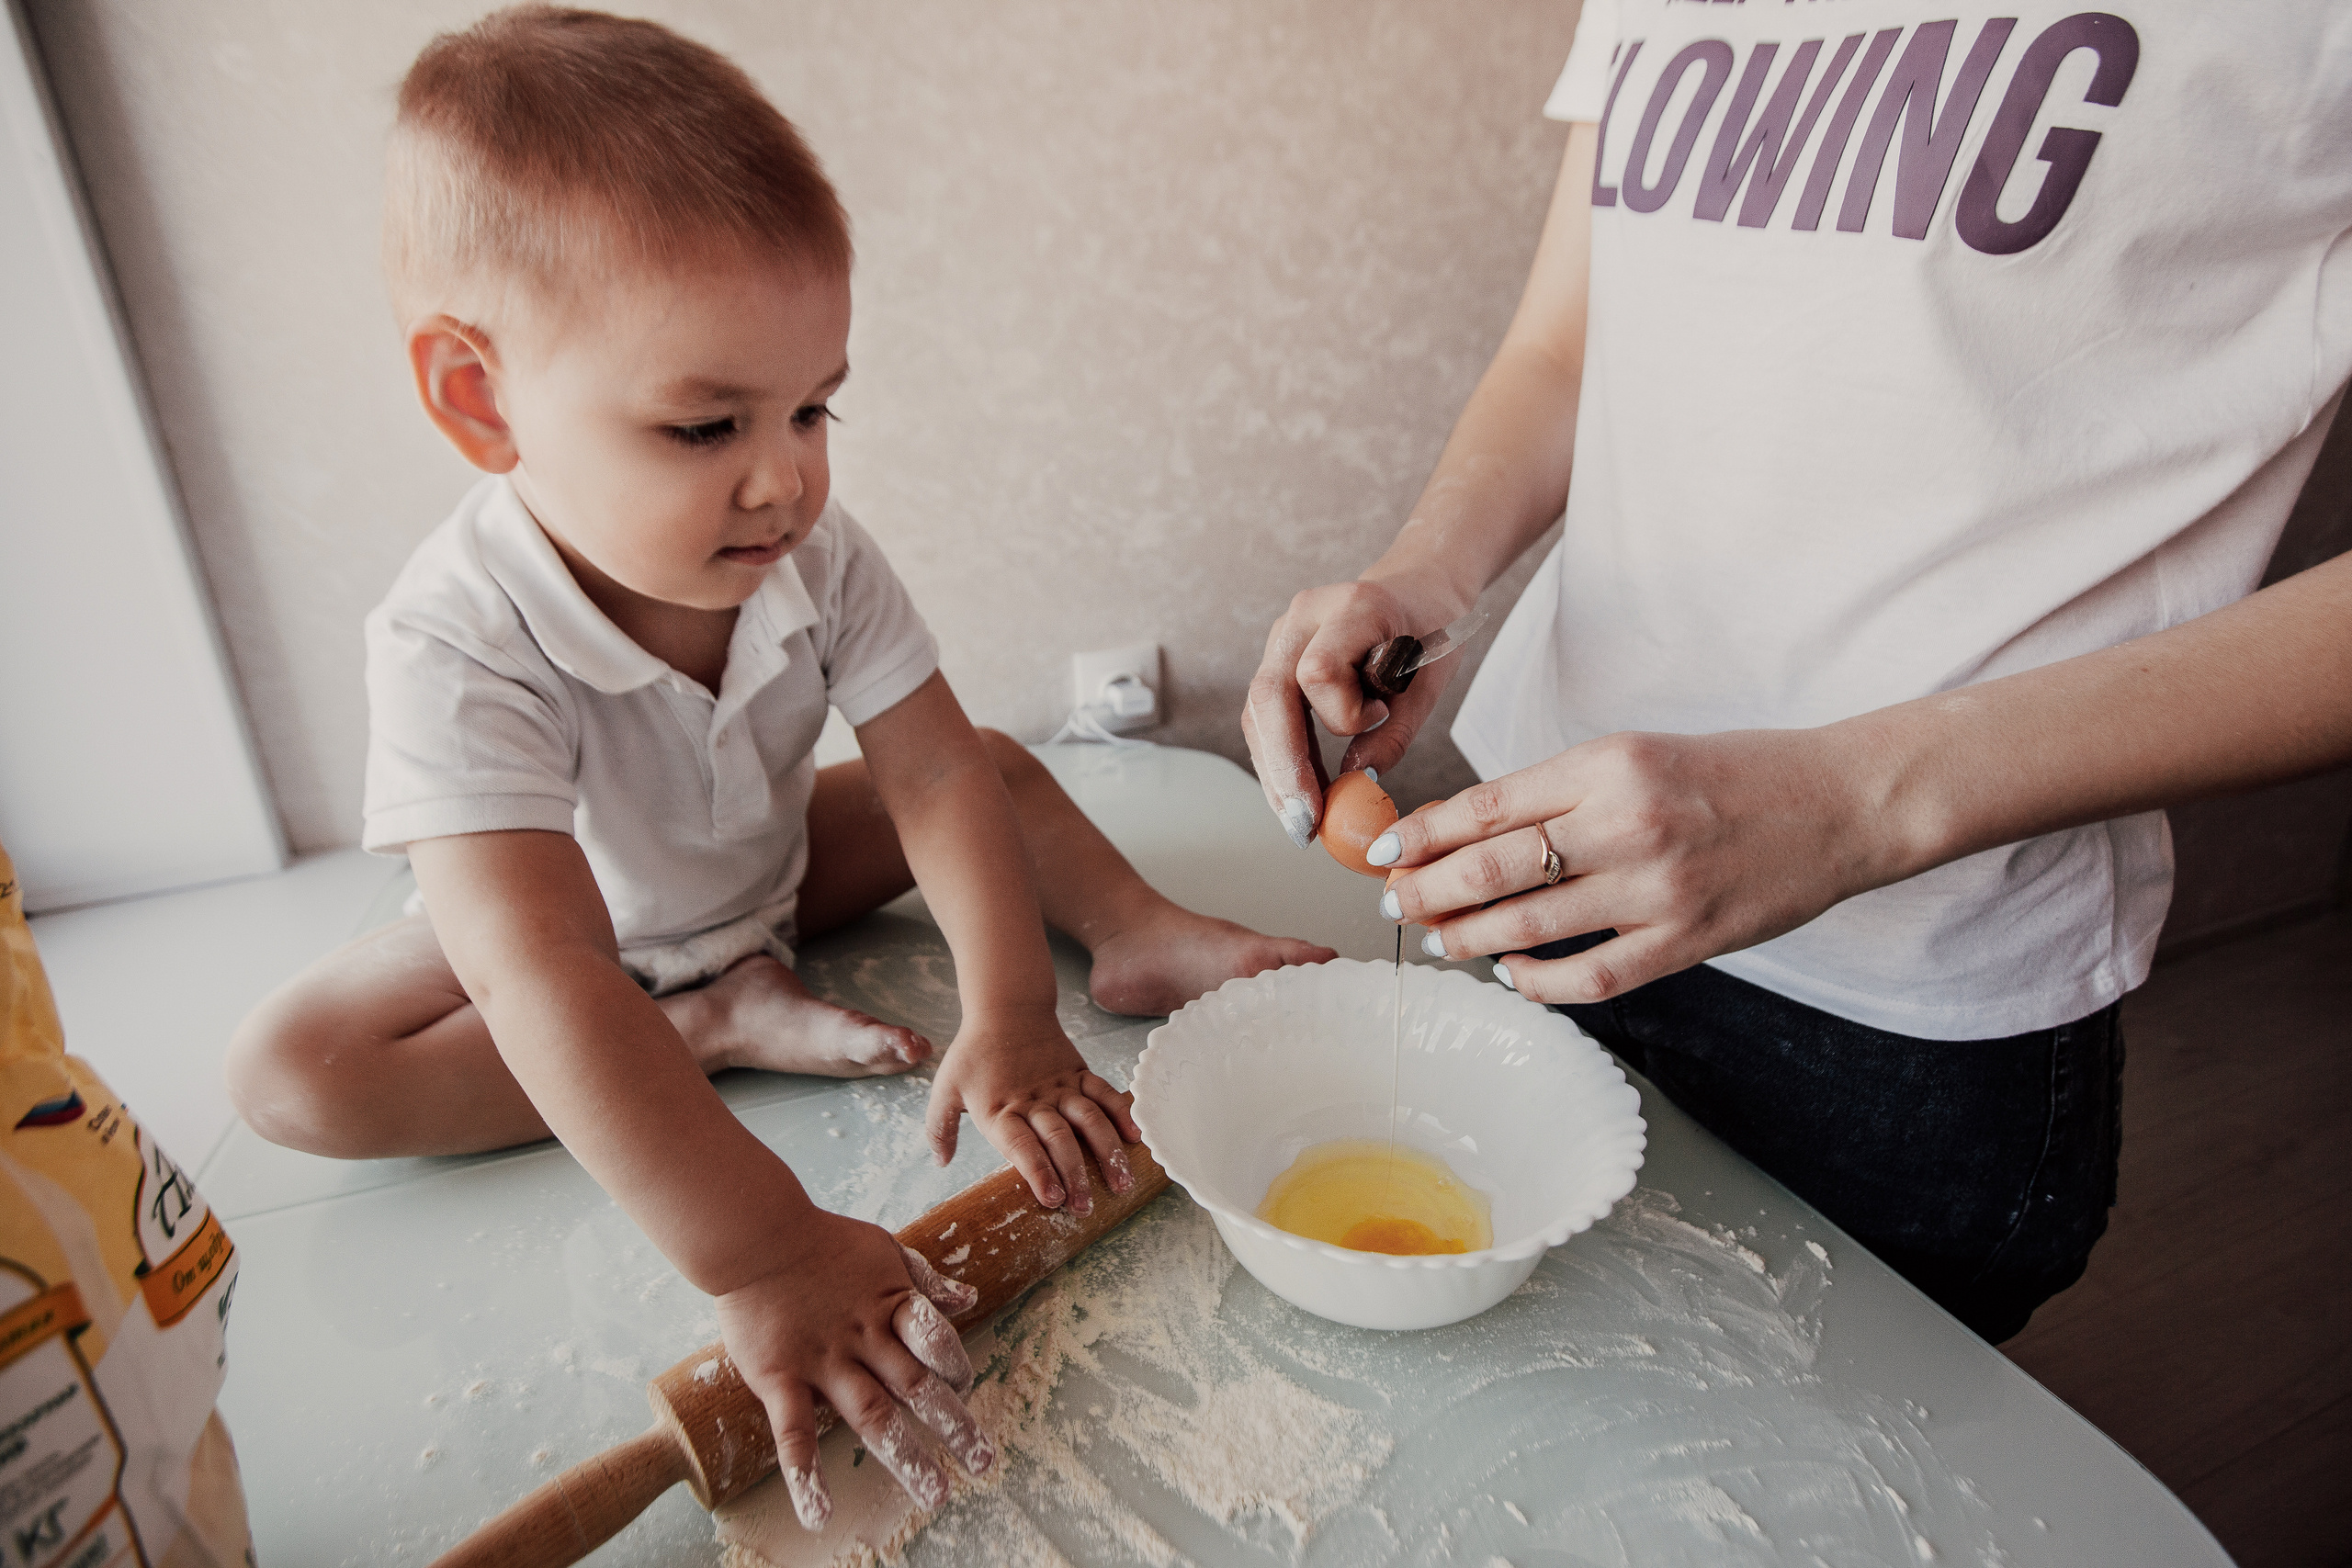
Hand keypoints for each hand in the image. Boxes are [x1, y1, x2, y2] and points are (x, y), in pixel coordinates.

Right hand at [716, 1210, 990, 1530]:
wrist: (755, 1233)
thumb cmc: (821, 1241)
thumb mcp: (884, 1249)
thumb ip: (925, 1279)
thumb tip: (969, 1300)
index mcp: (890, 1305)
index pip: (936, 1342)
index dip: (956, 1365)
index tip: (966, 1386)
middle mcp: (864, 1339)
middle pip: (917, 1387)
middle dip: (954, 1424)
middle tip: (983, 1462)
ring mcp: (824, 1362)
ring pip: (872, 1416)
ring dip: (907, 1456)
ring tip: (936, 1494)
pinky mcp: (780, 1377)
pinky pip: (794, 1433)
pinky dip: (806, 1475)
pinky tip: (819, 1514)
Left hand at [924, 1006, 1140, 1211]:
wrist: (1006, 1007)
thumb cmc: (973, 1052)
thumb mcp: (946, 1088)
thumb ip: (940, 1127)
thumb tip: (941, 1163)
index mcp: (999, 1111)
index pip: (1021, 1146)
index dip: (1038, 1172)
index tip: (1053, 1199)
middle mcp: (1033, 1101)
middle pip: (1058, 1140)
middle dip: (1075, 1175)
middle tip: (1085, 1207)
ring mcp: (1061, 1086)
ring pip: (1088, 1120)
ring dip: (1106, 1152)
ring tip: (1121, 1183)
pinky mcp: (1079, 1072)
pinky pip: (1104, 1093)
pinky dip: (1121, 1113)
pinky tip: (1135, 1137)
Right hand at [1242, 580, 1469, 846]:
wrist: (1418, 587)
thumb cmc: (1431, 629)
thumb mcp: (1430, 680)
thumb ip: (1394, 731)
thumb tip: (1358, 780)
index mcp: (1351, 608)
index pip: (1317, 671)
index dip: (1342, 713)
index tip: (1377, 722)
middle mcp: (1303, 618)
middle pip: (1268, 695)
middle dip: (1284, 767)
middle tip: (1304, 825)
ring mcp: (1282, 637)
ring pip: (1257, 712)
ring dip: (1276, 772)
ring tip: (1299, 823)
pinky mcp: (1277, 659)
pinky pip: (1265, 716)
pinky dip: (1280, 759)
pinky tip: (1297, 795)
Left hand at [1378, 729, 1906, 1003]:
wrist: (1841, 803)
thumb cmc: (1735, 774)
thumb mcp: (1639, 754)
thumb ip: (1562, 791)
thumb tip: (1469, 829)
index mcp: (1608, 764)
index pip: (1488, 806)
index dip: (1423, 834)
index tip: (1383, 851)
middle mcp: (1627, 823)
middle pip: (1494, 867)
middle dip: (1427, 890)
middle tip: (1393, 903)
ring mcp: (1657, 888)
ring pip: (1531, 925)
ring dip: (1471, 938)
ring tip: (1439, 940)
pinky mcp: (1687, 941)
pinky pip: (1591, 975)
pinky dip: (1540, 982)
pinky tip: (1513, 976)